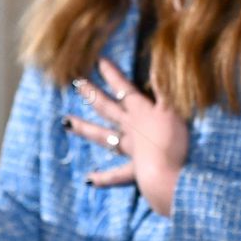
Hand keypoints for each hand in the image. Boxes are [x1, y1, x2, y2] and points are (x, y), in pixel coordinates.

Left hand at [65, 58, 187, 216]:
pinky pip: (117, 174)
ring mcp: (131, 149)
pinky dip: (103, 178)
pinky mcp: (136, 170)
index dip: (113, 75)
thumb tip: (157, 64)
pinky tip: (88, 179)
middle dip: (92, 95)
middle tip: (76, 83)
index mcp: (142, 112)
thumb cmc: (174, 141)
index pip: (125, 89)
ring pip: (104, 137)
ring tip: (65, 123)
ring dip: (85, 129)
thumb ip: (165, 88)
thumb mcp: (174, 109)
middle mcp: (132, 128)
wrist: (170, 174)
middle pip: (107, 108)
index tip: (99, 61)